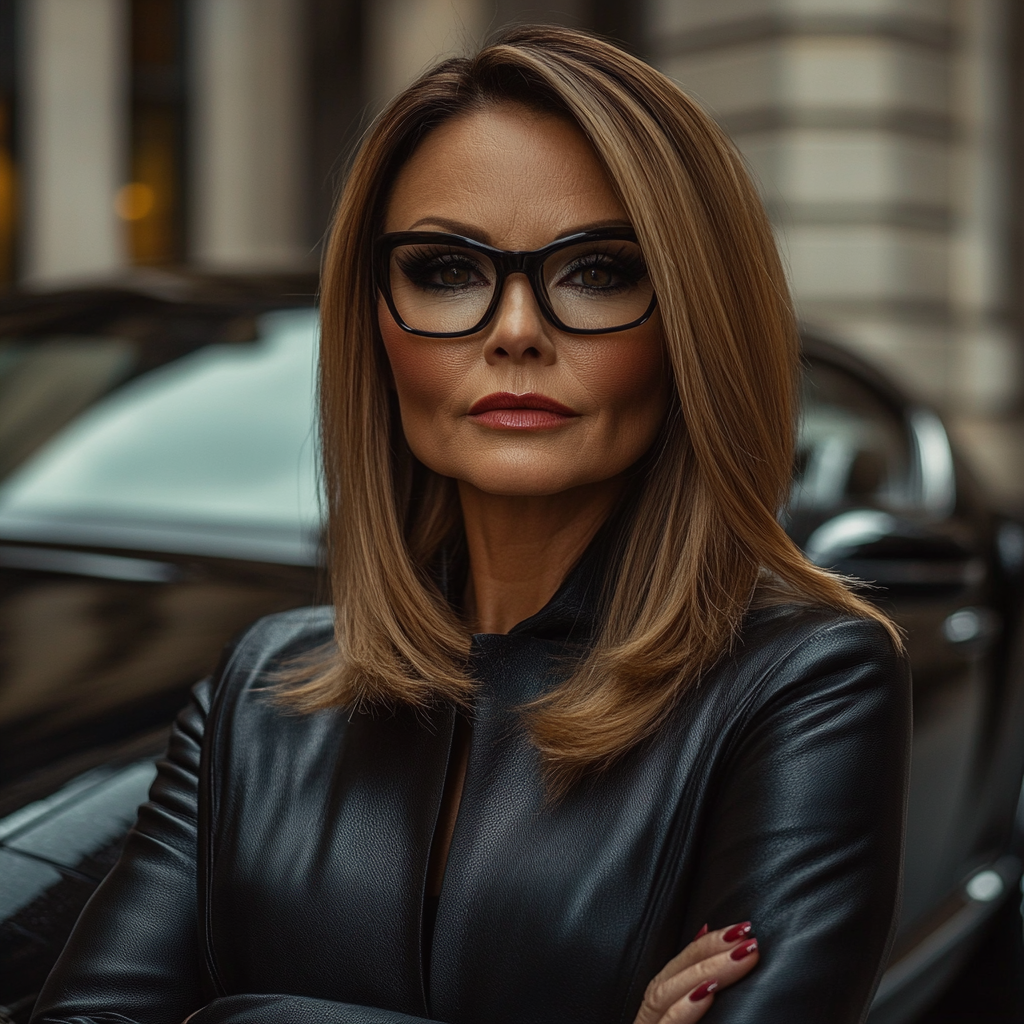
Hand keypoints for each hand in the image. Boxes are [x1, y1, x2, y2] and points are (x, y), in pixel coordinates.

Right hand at [633, 921, 759, 1023]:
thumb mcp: (687, 1017)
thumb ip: (696, 995)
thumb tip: (724, 960)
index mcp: (656, 1010)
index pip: (675, 968)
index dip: (704, 945)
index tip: (739, 929)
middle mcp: (648, 1018)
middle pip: (669, 974)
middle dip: (707, 951)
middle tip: (747, 936)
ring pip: (663, 994)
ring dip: (701, 972)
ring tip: (736, 956)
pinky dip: (683, 1010)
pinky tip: (705, 995)